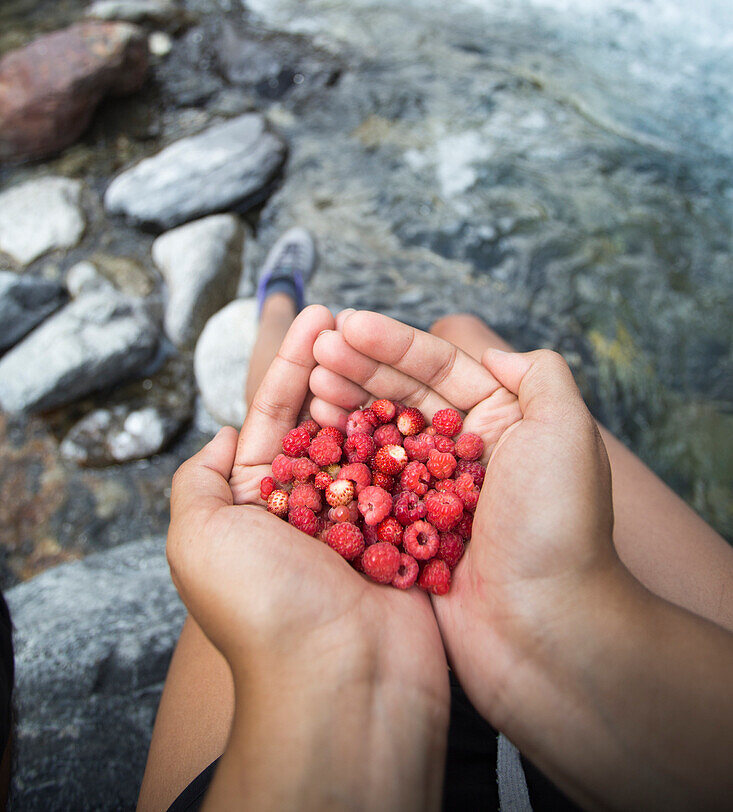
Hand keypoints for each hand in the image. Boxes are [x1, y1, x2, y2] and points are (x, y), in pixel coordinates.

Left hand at [167, 305, 448, 717]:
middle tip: (354, 318)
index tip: (318, 316)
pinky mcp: (408, 537)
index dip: (293, 364)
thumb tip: (223, 436)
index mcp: (256, 505)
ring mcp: (363, 522)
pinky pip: (412, 474)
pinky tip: (425, 395)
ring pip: (372, 440)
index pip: (273, 418)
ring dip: (376, 391)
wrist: (341, 682)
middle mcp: (308, 509)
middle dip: (337, 367)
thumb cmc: (264, 608)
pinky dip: (416, 435)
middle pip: (325, 421)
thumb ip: (198, 480)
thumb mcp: (198, 537)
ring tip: (386, 343)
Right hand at [310, 310, 621, 728]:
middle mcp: (468, 454)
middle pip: (403, 396)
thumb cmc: (558, 527)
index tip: (346, 324)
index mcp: (505, 422)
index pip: (441, 367)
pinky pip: (368, 488)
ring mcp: (434, 496)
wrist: (547, 631)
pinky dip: (340, 461)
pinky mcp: (409, 536)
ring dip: (344, 407)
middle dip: (359, 368)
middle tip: (315, 352)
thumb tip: (495, 352)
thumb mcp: (567, 432)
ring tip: (308, 384)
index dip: (392, 342)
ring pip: (380, 438)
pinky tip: (312, 438)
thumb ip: (540, 376)